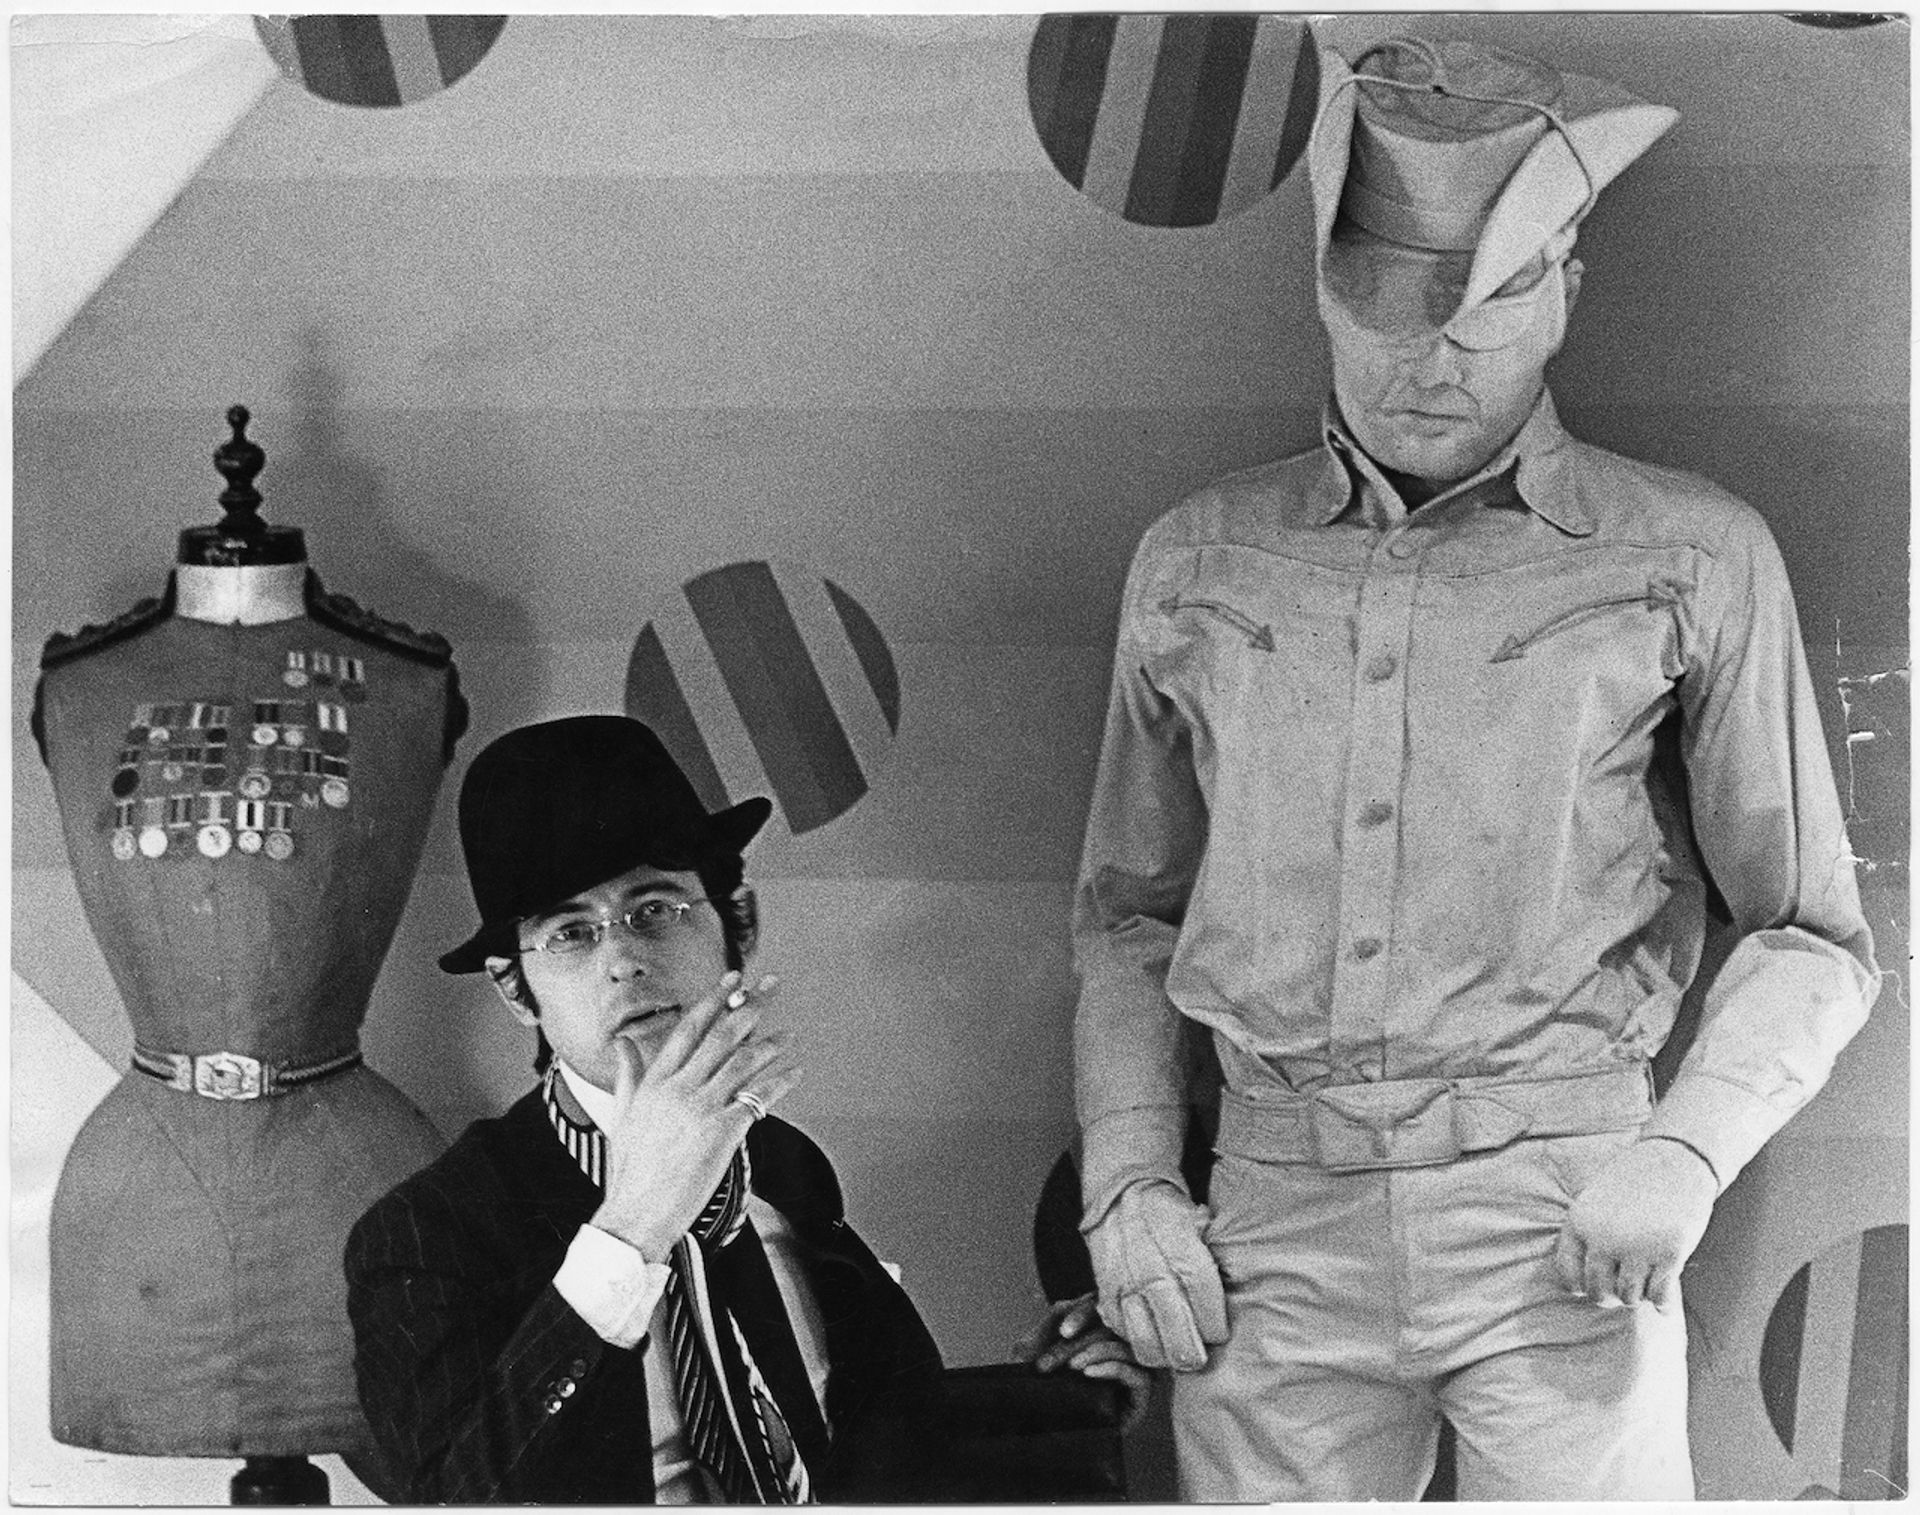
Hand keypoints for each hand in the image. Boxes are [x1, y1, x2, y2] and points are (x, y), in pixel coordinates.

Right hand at [591, 972, 798, 1259]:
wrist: (636, 1213)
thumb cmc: (629, 1171)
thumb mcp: (623, 1114)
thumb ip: (628, 1073)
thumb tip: (622, 1041)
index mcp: (654, 1081)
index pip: (689, 1028)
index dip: (714, 1000)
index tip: (733, 980)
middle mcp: (678, 1088)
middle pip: (721, 1036)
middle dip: (750, 1006)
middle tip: (771, 986)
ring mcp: (701, 1108)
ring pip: (743, 1062)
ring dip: (770, 1043)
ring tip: (789, 1034)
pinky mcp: (722, 1132)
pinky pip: (757, 1098)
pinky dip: (780, 1081)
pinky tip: (795, 1072)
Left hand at [1018, 1293, 1150, 1430]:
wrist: (1036, 1431)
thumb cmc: (1036, 1388)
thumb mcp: (1035, 1349)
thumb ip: (1053, 1320)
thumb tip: (1068, 1302)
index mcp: (1098, 1331)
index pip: (1102, 1309)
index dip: (1084, 1314)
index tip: (1064, 1330)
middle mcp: (1119, 1347)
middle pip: (1111, 1327)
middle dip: (1080, 1342)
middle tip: (1052, 1361)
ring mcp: (1132, 1370)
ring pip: (1125, 1347)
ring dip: (1096, 1352)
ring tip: (1072, 1367)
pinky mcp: (1140, 1396)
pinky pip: (1137, 1374)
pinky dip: (1112, 1368)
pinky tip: (1089, 1373)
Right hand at [1084, 1181, 1226, 1371]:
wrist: (1123, 1194)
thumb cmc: (1171, 1213)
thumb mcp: (1202, 1223)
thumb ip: (1218, 1258)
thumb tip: (1244, 1296)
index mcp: (1181, 1246)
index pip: (1203, 1299)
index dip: (1213, 1325)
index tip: (1219, 1335)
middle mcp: (1150, 1266)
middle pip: (1175, 1326)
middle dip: (1191, 1352)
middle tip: (1199, 1360)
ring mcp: (1124, 1280)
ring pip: (1144, 1337)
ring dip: (1163, 1355)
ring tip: (1175, 1356)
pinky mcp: (1105, 1290)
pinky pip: (1120, 1329)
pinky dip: (1136, 1340)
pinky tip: (1151, 1338)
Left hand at [1552, 1137, 1717, 1310]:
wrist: (1675, 1160)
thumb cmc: (1633, 1182)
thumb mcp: (1596, 1199)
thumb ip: (1588, 1235)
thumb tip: (1581, 1285)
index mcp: (1579, 1221)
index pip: (1568, 1273)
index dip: (1579, 1287)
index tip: (1589, 1288)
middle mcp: (1604, 1237)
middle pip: (1598, 1291)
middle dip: (1609, 1298)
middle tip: (1620, 1293)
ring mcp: (1637, 1247)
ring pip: (1629, 1297)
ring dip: (1636, 1297)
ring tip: (1642, 1288)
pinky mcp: (1669, 1254)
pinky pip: (1660, 1296)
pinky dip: (1662, 1303)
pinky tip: (1664, 1302)